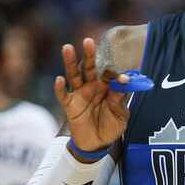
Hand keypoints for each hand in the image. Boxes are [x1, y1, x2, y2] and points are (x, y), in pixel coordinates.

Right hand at [54, 38, 129, 153]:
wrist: (97, 144)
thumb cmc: (111, 126)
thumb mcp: (120, 115)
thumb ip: (119, 101)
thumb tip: (121, 85)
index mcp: (107, 86)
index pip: (110, 75)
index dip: (117, 75)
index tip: (125, 79)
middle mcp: (92, 86)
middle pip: (89, 67)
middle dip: (88, 54)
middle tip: (88, 41)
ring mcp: (79, 94)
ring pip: (73, 75)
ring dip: (69, 62)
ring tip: (67, 47)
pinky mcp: (69, 105)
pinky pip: (63, 95)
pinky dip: (60, 87)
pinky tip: (59, 79)